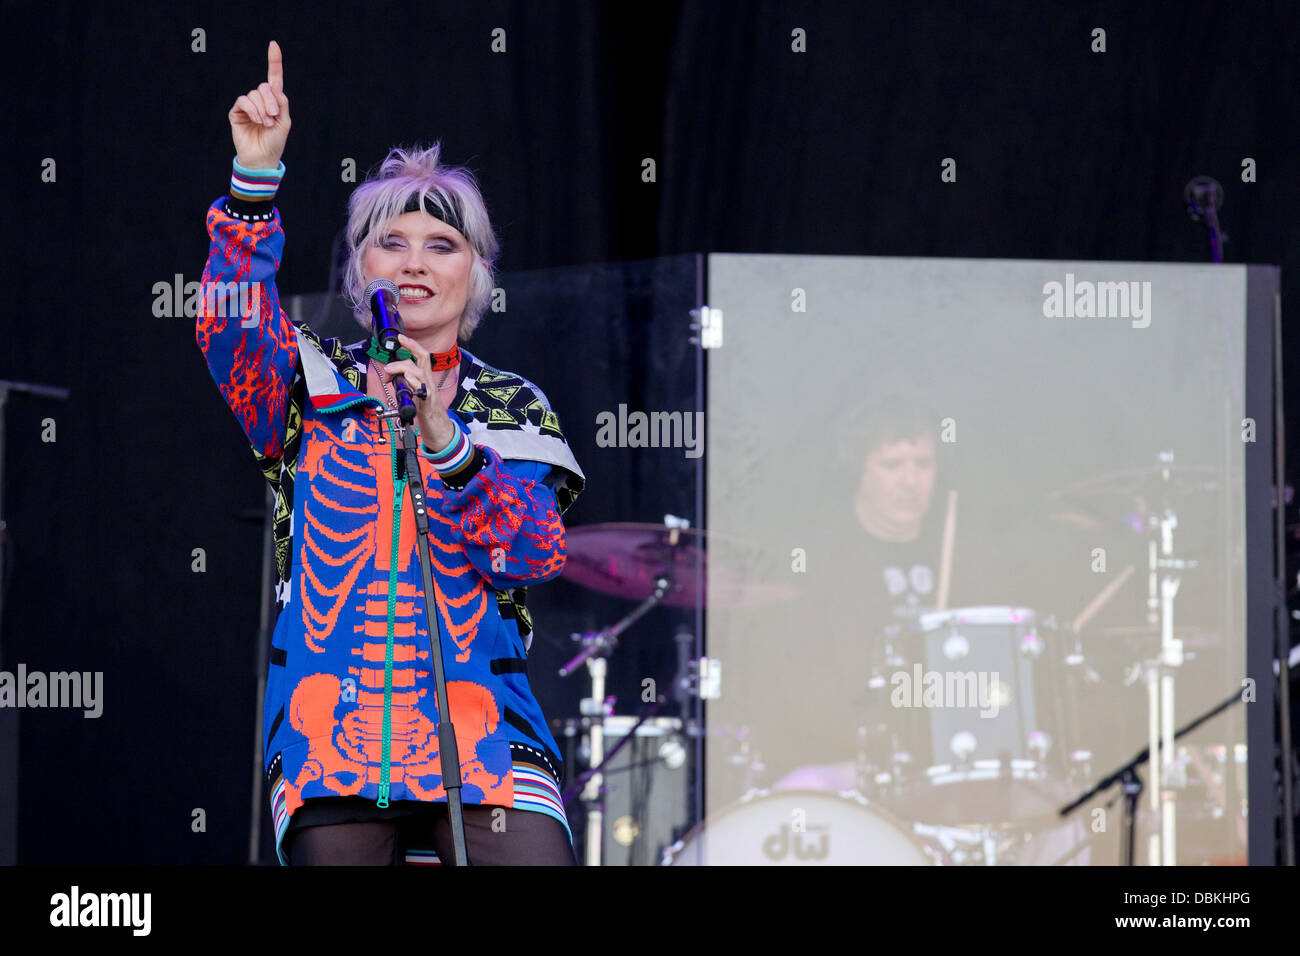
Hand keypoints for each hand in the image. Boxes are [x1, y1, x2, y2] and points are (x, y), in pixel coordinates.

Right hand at [229, 40, 290, 168]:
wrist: (262, 158)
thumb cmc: (275, 142)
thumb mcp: (284, 122)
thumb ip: (281, 103)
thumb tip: (274, 85)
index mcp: (274, 101)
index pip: (274, 78)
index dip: (274, 61)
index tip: (273, 45)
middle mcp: (261, 100)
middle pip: (264, 87)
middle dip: (271, 101)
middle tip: (274, 117)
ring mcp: (248, 106)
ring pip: (254, 94)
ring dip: (263, 109)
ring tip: (266, 123)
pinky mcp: (237, 112)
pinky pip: (243, 101)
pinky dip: (252, 109)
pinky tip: (257, 120)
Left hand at [383, 333, 458, 449]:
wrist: (440, 431)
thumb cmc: (427, 413)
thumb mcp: (415, 394)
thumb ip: (406, 384)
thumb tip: (391, 378)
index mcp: (425, 379)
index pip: (421, 356)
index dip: (412, 344)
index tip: (400, 337)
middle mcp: (429, 382)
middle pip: (422, 358)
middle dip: (406, 353)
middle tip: (387, 366)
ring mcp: (429, 392)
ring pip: (419, 372)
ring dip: (402, 369)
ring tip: (390, 375)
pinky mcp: (428, 404)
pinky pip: (423, 390)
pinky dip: (413, 383)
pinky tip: (406, 381)